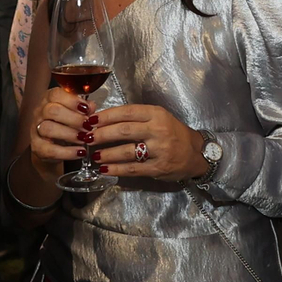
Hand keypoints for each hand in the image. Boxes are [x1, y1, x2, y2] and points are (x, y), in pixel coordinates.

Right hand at [28, 87, 89, 180]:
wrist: (53, 146)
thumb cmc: (65, 124)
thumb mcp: (75, 112)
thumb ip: (84, 108)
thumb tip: (91, 106)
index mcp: (49, 99)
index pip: (56, 94)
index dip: (72, 101)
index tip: (87, 109)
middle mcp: (40, 112)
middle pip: (52, 111)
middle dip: (74, 119)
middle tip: (88, 126)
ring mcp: (36, 130)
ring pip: (48, 129)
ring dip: (70, 134)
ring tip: (84, 138)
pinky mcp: (37, 147)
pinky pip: (49, 150)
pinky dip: (67, 152)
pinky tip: (80, 152)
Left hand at [88, 104, 206, 182]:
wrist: (195, 153)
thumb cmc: (173, 133)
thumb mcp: (158, 118)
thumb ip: (135, 118)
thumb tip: (103, 119)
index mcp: (156, 114)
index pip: (126, 112)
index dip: (106, 116)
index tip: (90, 120)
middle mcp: (158, 130)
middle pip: (124, 130)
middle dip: (102, 134)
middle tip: (87, 137)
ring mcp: (159, 149)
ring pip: (127, 150)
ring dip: (107, 153)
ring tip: (93, 155)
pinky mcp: (158, 167)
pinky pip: (133, 168)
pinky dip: (116, 169)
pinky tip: (104, 169)